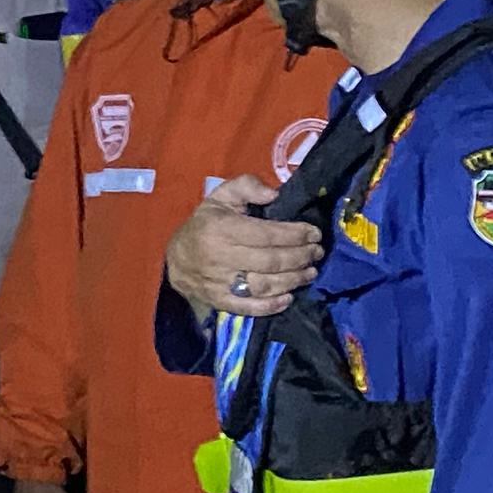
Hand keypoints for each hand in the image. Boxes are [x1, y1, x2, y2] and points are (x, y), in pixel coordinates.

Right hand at [166, 175, 323, 319]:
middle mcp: (220, 256)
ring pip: (264, 285)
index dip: (295, 234)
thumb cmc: (205, 223)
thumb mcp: (221, 196)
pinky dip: (271, 306)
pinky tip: (289, 298)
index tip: (314, 233)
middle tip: (317, 252)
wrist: (175, 257)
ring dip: (293, 280)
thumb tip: (274, 194)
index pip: (267, 234)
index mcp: (221, 228)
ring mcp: (219, 282)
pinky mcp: (219, 301)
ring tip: (310, 272)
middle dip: (300, 257)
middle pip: (270, 261)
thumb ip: (247, 186)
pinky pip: (248, 307)